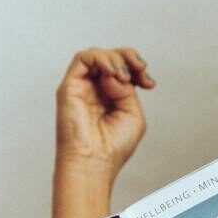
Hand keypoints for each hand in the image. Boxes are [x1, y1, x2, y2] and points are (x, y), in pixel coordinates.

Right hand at [54, 47, 155, 180]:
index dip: (138, 68)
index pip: (124, 68)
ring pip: (97, 55)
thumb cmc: (112, 146)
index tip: (149, 84)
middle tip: (140, 70)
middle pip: (111, 56)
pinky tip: (112, 72)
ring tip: (124, 76)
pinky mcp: (69, 86)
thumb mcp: (132, 113)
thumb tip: (115, 74)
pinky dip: (101, 58)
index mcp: (111, 95)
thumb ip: (127, 89)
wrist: (95, 162)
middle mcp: (95, 89)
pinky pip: (82, 58)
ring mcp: (82, 87)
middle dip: (130, 57)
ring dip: (116, 59)